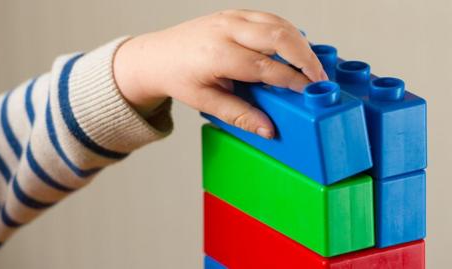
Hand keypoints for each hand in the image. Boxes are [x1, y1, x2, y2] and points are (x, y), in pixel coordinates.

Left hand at [113, 9, 326, 138]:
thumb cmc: (178, 77)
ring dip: (300, 43)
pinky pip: (269, 18)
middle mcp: (226, 29)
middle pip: (279, 37)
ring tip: (313, 66)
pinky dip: (287, 32)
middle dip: (306, 58)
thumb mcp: (206, 102)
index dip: (293, 81)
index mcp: (218, 54)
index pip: (267, 67)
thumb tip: (268, 129)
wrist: (157, 56)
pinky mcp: (234, 13)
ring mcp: (231, 17)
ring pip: (278, 24)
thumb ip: (240, 115)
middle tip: (320, 79)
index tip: (309, 93)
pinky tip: (295, 49)